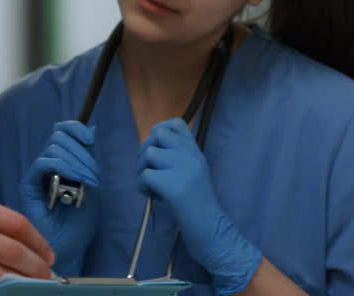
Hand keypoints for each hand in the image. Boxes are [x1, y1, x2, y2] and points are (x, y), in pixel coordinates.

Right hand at [0, 194, 54, 294]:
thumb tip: (36, 248)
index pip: (16, 224)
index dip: (39, 242)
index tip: (49, 254)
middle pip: (13, 251)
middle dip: (37, 266)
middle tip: (47, 274)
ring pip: (3, 276)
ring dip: (25, 283)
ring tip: (34, 284)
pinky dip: (4, 292)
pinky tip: (11, 291)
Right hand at [19, 121, 100, 272]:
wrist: (70, 247)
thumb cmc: (80, 221)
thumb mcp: (91, 182)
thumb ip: (88, 157)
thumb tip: (91, 129)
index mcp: (62, 161)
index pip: (63, 131)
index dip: (76, 129)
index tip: (90, 139)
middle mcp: (47, 165)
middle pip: (59, 136)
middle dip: (82, 152)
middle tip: (93, 175)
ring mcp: (37, 175)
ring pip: (54, 148)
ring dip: (77, 162)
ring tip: (88, 183)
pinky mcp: (29, 186)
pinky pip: (44, 164)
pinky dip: (64, 168)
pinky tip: (76, 182)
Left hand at [137, 118, 261, 295]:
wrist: (212, 230)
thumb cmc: (199, 206)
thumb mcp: (194, 174)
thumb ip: (179, 158)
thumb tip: (150, 148)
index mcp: (196, 152)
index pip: (176, 123)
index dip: (160, 131)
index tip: (158, 150)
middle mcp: (192, 156)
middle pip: (157, 135)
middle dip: (145, 152)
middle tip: (150, 172)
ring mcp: (185, 169)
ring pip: (148, 153)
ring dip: (141, 170)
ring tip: (151, 187)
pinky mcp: (175, 186)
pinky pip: (145, 175)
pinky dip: (142, 188)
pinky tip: (153, 198)